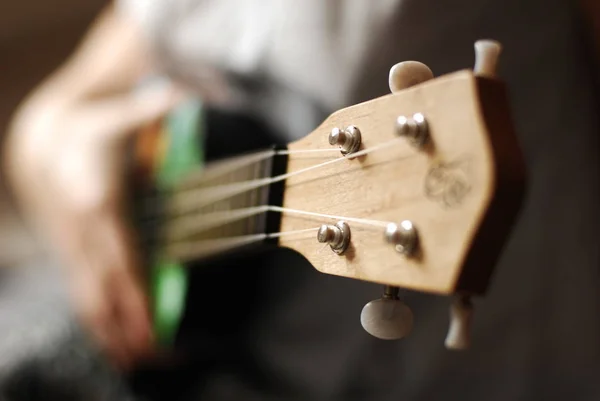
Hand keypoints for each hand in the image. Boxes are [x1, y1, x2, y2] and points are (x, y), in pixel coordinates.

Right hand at [6, 82, 183, 368]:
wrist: (40, 143)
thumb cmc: (87, 131)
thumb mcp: (115, 116)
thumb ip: (147, 111)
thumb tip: (182, 93)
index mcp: (98, 203)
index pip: (122, 257)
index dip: (135, 293)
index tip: (151, 325)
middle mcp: (83, 234)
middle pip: (106, 288)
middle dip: (129, 326)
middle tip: (156, 358)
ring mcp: (73, 248)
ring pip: (89, 299)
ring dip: (112, 334)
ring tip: (139, 364)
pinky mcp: (70, 255)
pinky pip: (84, 295)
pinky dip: (99, 323)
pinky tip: (116, 345)